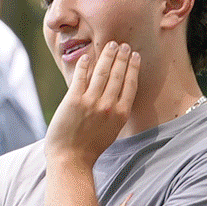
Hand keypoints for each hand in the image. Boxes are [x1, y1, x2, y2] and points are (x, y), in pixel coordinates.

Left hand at [46, 38, 136, 167]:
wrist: (71, 159)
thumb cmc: (89, 148)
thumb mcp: (112, 130)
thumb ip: (116, 113)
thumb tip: (117, 97)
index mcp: (121, 113)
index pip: (130, 84)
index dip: (133, 67)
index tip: (135, 56)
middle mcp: (108, 105)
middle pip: (118, 74)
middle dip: (121, 57)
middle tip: (123, 45)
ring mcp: (91, 102)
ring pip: (102, 72)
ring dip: (107, 56)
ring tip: (110, 46)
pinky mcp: (73, 101)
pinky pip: (80, 78)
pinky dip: (85, 65)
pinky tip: (87, 57)